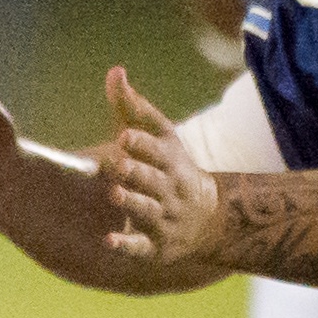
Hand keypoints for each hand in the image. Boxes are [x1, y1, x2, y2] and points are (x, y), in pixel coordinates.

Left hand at [97, 67, 222, 266]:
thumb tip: (115, 71)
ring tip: (115, 194)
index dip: (142, 143)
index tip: (124, 135)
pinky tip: (108, 241)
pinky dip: (126, 245)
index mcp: (171, 159)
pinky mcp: (157, 244)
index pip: (158, 149)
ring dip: (132, 202)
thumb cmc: (171, 169)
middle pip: (153, 179)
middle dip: (137, 172)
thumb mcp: (161, 138)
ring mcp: (166, 217)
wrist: (208, 218)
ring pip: (148, 210)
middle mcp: (171, 188)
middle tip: (119, 164)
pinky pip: (142, 246)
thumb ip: (133, 108)